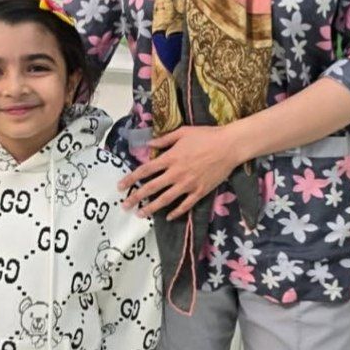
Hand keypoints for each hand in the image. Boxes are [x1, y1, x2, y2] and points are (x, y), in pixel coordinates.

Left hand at [118, 126, 240, 220]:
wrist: (229, 146)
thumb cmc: (206, 136)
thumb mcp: (183, 132)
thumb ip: (164, 139)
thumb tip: (148, 144)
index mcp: (170, 158)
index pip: (145, 170)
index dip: (130, 178)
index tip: (120, 186)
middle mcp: (176, 173)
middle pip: (151, 188)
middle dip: (136, 197)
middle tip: (124, 205)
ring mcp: (188, 184)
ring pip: (165, 200)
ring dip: (151, 208)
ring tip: (140, 214)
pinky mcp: (200, 191)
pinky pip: (185, 205)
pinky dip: (176, 212)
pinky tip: (168, 217)